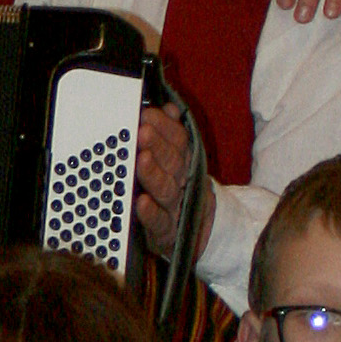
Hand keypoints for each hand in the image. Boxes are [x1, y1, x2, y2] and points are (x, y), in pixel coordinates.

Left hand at [135, 107, 214, 255]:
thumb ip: (172, 134)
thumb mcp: (179, 161)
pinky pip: (159, 222)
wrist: (198, 233)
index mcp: (184, 162)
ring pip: (166, 189)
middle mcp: (181, 183)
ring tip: (142, 159)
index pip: (179, 140)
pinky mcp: (165, 232)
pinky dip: (150, 213)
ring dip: (153, 174)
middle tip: (143, 131)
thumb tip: (169, 108)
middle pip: (173, 162)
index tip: (147, 114)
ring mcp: (174, 208)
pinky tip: (141, 202)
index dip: (165, 127)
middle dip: (158, 145)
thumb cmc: (178, 191)